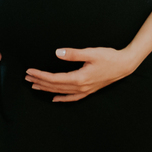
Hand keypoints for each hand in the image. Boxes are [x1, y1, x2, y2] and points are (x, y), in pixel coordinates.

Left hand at [25, 47, 140, 101]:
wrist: (124, 65)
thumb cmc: (109, 57)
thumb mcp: (91, 52)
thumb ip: (73, 53)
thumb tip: (57, 53)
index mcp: (79, 78)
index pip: (54, 79)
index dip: (40, 75)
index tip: (29, 71)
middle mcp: (80, 87)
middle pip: (55, 87)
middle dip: (40, 82)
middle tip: (27, 77)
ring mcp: (85, 91)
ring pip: (61, 92)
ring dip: (47, 89)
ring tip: (34, 86)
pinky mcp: (88, 90)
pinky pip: (72, 98)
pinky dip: (62, 98)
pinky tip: (54, 99)